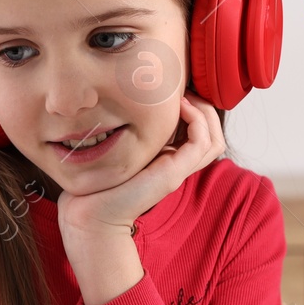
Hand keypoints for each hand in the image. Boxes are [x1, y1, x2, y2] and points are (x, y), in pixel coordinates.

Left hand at [55, 93, 225, 241]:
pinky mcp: (173, 174)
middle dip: (204, 107)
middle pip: (213, 134)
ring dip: (204, 111)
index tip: (176, 91)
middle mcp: (177, 165)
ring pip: (214, 138)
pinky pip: (202, 142)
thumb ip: (130, 133)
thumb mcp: (120, 148)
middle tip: (184, 90)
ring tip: (183, 97)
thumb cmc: (98, 182)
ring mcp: (178, 170)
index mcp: (168, 160)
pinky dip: (197, 120)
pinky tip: (178, 107)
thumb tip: (126, 102)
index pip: (201, 133)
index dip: (196, 109)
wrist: (90, 214)